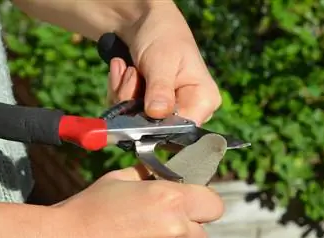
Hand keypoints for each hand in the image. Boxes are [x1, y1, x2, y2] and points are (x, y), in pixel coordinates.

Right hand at [25, 167, 223, 237]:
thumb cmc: (84, 209)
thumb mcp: (119, 181)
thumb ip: (152, 179)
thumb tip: (169, 177)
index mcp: (170, 200)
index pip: (214, 206)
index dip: (203, 207)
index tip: (192, 210)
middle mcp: (173, 232)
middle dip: (184, 234)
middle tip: (154, 230)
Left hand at [116, 2, 221, 124]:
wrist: (144, 22)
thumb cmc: (163, 36)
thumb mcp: (162, 61)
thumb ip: (161, 89)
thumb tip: (157, 114)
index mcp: (204, 101)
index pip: (183, 130)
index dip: (157, 126)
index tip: (136, 109)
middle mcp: (188, 111)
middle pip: (156, 128)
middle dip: (134, 105)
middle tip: (131, 74)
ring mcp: (166, 112)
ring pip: (135, 122)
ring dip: (123, 95)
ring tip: (128, 69)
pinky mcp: (148, 110)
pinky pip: (125, 114)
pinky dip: (118, 93)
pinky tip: (122, 72)